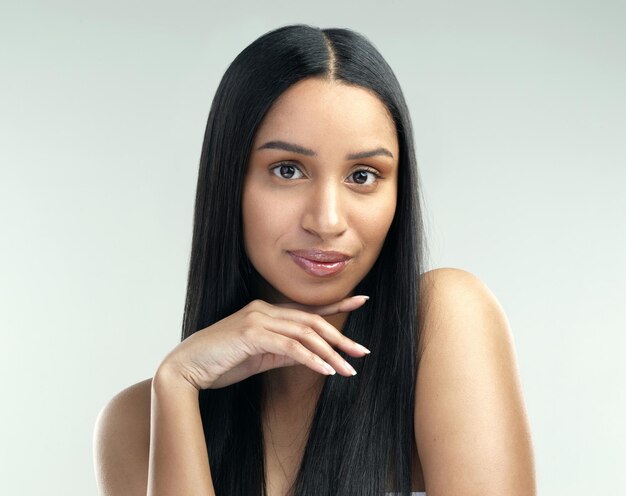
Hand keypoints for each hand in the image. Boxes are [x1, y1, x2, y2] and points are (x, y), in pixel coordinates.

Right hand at [157, 296, 370, 389]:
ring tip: (349, 370)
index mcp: (266, 312)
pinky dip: (311, 359)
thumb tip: (312, 356)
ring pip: (305, 333)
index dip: (336, 306)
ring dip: (330, 353)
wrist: (186, 368)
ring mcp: (258, 319)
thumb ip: (284, 352)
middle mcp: (264, 309)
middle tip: (362, 353)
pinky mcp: (252, 333)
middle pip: (312, 321)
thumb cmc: (220, 362)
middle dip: (340, 338)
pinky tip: (326, 370)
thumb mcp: (259, 357)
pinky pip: (290, 346)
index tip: (361, 302)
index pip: (307, 310)